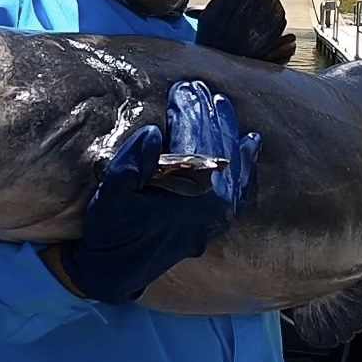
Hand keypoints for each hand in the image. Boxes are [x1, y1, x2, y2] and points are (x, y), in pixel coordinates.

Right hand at [58, 80, 261, 304]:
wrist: (115, 273)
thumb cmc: (110, 231)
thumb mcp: (112, 195)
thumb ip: (133, 163)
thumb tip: (155, 132)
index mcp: (190, 196)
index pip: (196, 142)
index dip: (190, 112)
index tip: (183, 88)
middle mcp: (213, 206)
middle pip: (217, 148)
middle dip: (207, 115)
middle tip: (198, 88)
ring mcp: (219, 216)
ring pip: (232, 162)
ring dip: (226, 130)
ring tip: (220, 103)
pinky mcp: (216, 221)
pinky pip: (240, 186)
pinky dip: (246, 162)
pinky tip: (251, 141)